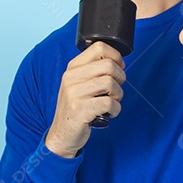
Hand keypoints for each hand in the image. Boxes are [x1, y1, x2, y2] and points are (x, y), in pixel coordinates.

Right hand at [44, 41, 125, 157]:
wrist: (62, 135)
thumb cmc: (76, 109)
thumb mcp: (79, 85)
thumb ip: (94, 71)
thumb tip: (119, 61)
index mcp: (72, 68)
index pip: (99, 47)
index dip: (116, 56)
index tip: (118, 68)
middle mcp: (71, 78)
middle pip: (109, 65)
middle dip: (120, 77)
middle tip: (115, 89)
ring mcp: (74, 93)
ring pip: (111, 83)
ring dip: (118, 95)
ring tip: (111, 102)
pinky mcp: (80, 109)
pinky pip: (110, 103)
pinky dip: (115, 110)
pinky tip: (108, 113)